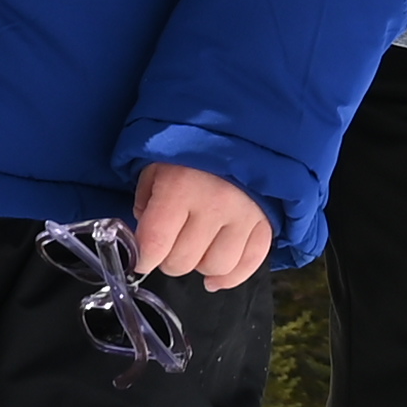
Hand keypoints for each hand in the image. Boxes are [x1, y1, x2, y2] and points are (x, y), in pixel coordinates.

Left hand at [129, 160, 275, 285]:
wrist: (240, 128)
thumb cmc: (189, 150)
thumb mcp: (156, 166)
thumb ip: (146, 203)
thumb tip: (148, 241)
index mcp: (180, 188)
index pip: (155, 245)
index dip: (143, 258)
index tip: (142, 257)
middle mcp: (214, 205)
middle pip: (183, 262)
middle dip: (169, 259)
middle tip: (169, 245)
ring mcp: (244, 216)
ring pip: (215, 267)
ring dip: (199, 265)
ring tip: (195, 250)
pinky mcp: (265, 223)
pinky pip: (249, 265)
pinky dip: (230, 277)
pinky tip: (214, 278)